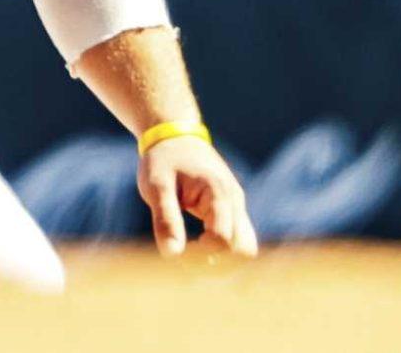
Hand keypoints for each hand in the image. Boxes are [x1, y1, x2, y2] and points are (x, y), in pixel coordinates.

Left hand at [140, 135, 257, 260]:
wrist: (174, 135)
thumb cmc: (162, 159)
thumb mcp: (156, 186)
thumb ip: (165, 219)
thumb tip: (172, 256)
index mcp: (218, 193)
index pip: (223, 241)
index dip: (200, 256)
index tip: (178, 250)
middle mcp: (234, 201)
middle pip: (243, 251)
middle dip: (217, 266)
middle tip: (185, 259)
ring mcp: (237, 206)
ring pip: (245, 248)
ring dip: (222, 262)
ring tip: (191, 256)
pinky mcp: (232, 210)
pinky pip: (236, 239)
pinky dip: (221, 252)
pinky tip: (196, 247)